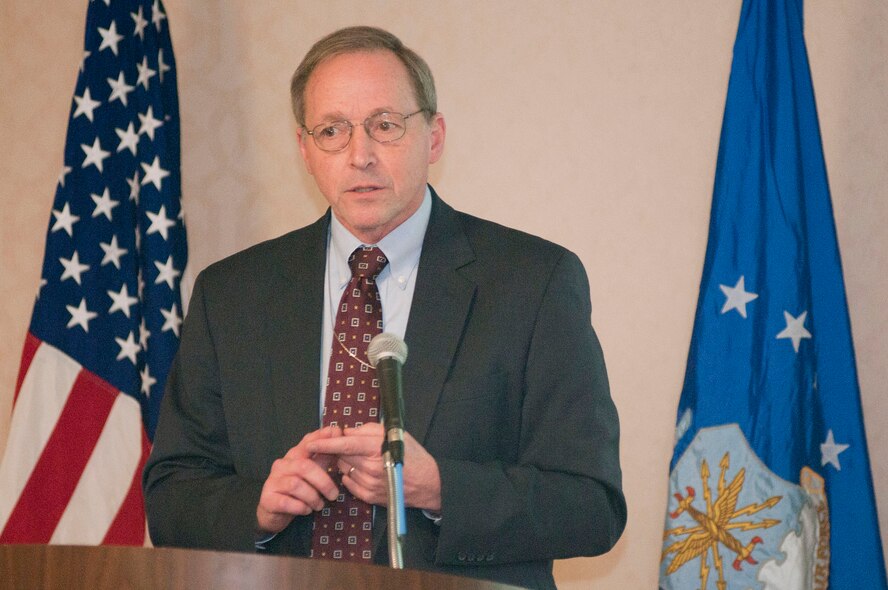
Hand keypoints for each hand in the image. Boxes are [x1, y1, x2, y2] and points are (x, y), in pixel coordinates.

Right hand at [256, 425, 342, 534]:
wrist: (272, 513)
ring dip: (312, 497)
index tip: (336, 432)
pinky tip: (306, 510)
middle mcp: (281, 465)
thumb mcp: (312, 472)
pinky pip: (286, 502)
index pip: (307, 442)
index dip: (321, 437)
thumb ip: (323, 457)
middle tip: (334, 495)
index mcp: (294, 456)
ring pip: (295, 485)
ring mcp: (272, 481)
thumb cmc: (297, 491)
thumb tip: (337, 437)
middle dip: (323, 482)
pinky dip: (300, 507)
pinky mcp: (267, 499)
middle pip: (304, 467)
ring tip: (319, 506)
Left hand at [306, 423, 441, 511]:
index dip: (326, 443)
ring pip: (343, 469)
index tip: (311, 442)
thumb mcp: (392, 434)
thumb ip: (367, 430)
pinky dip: (352, 475)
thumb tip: (346, 432)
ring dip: (347, 463)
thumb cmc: (411, 454)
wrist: (427, 482)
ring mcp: (368, 484)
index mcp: (377, 448)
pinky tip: (365, 472)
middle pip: (341, 456)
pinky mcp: (368, 496)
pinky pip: (349, 483)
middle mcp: (370, 467)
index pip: (345, 444)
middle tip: (353, 446)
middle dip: (340, 450)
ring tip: (364, 460)